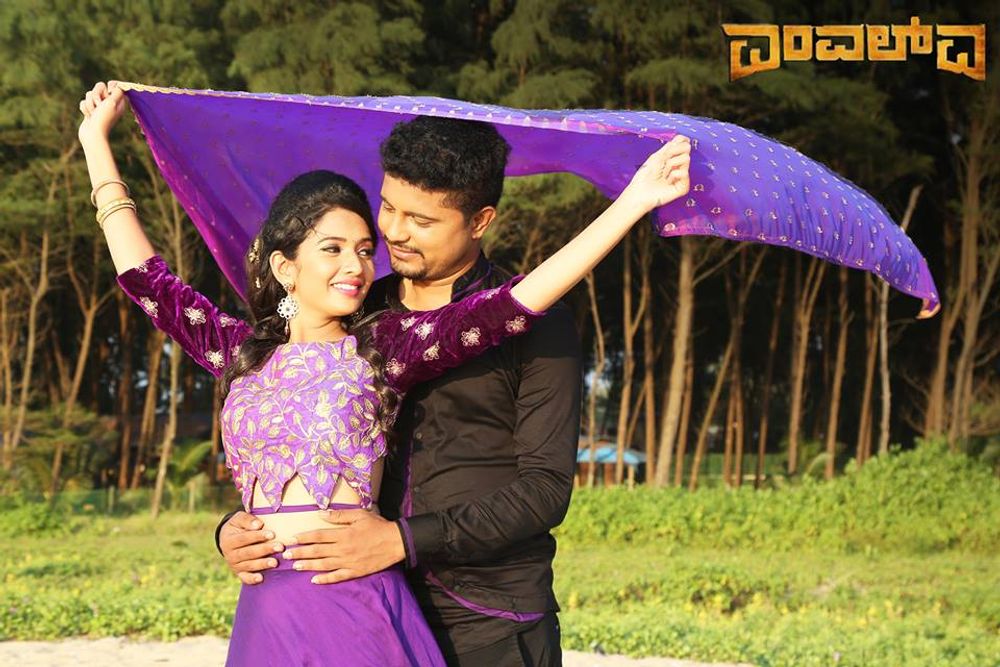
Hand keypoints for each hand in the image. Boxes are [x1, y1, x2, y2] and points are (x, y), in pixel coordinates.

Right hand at [77, 81, 126, 145]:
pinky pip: (84, 102)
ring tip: (94, 113)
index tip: (108, 89)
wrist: (92, 133)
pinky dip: (85, 108)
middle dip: (95, 95)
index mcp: (118, 101)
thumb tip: (118, 85)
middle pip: (99, 87)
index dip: (110, 85)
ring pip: (89, 94)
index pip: (114, 85)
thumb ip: (117, 92)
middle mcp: (109, 103)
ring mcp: (99, 107)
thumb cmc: (104, 118)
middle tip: (99, 105)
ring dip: (90, 103)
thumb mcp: (113, 103)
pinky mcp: (90, 110)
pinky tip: (88, 116)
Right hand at [218, 511, 282, 584]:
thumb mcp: (239, 519)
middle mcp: (230, 554)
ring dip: (262, 564)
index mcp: (229, 540)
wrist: (229, 539)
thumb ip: (247, 520)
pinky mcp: (239, 573)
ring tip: (275, 562)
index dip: (258, 536)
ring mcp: (234, 565)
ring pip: (249, 565)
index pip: (244, 538)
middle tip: (280, 547)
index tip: (272, 534)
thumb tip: (258, 524)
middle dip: (265, 550)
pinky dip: (252, 579)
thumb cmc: (239, 526)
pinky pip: (245, 578)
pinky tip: (261, 578)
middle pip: (248, 553)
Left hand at [285, 509, 404, 584]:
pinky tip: (314, 580)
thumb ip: (339, 516)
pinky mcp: (355, 572)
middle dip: (300, 552)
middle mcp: (343, 549)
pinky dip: (325, 579)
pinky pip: (337, 577)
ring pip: (323, 565)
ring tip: (295, 566)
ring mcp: (348, 562)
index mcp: (343, 534)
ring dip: (308, 565)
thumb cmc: (378, 526)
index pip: (318, 536)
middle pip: (317, 551)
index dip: (304, 537)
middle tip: (286, 554)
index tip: (292, 539)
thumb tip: (321, 514)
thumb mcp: (359, 515)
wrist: (395, 542)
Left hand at [623, 134, 691, 211]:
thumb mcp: (657, 156)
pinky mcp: (684, 187)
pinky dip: (673, 175)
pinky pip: (684, 172)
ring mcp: (682, 176)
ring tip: (664, 174)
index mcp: (673, 158)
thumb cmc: (644, 176)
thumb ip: (671, 146)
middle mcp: (679, 166)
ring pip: (686, 159)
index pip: (684, 143)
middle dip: (672, 153)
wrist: (640, 192)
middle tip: (663, 163)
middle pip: (686, 149)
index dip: (677, 143)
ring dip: (671, 164)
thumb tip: (684, 138)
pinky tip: (667, 181)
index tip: (667, 150)